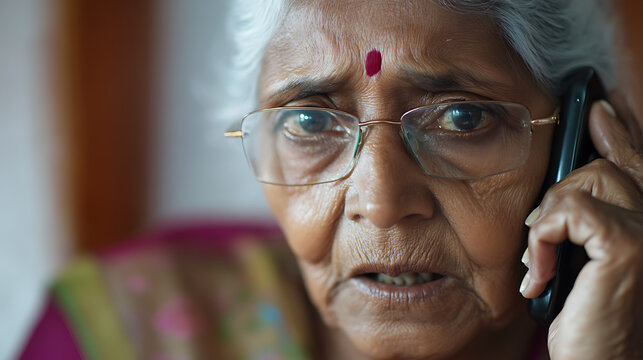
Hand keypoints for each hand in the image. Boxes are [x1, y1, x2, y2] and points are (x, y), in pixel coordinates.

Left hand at [520, 99, 642, 359]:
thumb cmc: (589, 317)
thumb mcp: (582, 260)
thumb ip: (583, 221)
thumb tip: (564, 185)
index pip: (636, 165)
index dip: (618, 134)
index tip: (598, 110)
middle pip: (602, 169)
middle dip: (558, 196)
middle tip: (540, 236)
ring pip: (583, 182)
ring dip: (547, 222)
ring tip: (543, 263)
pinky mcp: (628, 245)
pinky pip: (567, 210)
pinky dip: (542, 241)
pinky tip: (542, 276)